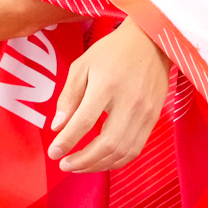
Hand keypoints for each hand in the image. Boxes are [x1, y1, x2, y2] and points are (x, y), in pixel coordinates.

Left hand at [47, 19, 171, 171]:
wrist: (151, 41)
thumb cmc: (113, 51)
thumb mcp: (83, 65)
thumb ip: (69, 96)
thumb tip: (57, 127)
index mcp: (106, 85)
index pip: (84, 121)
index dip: (67, 141)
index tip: (54, 153)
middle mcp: (129, 102)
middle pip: (106, 144)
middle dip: (83, 161)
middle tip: (65, 165)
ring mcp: (145, 113)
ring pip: (122, 152)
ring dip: (98, 165)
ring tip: (80, 166)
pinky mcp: (153, 119)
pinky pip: (135, 150)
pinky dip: (116, 161)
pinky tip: (101, 160)